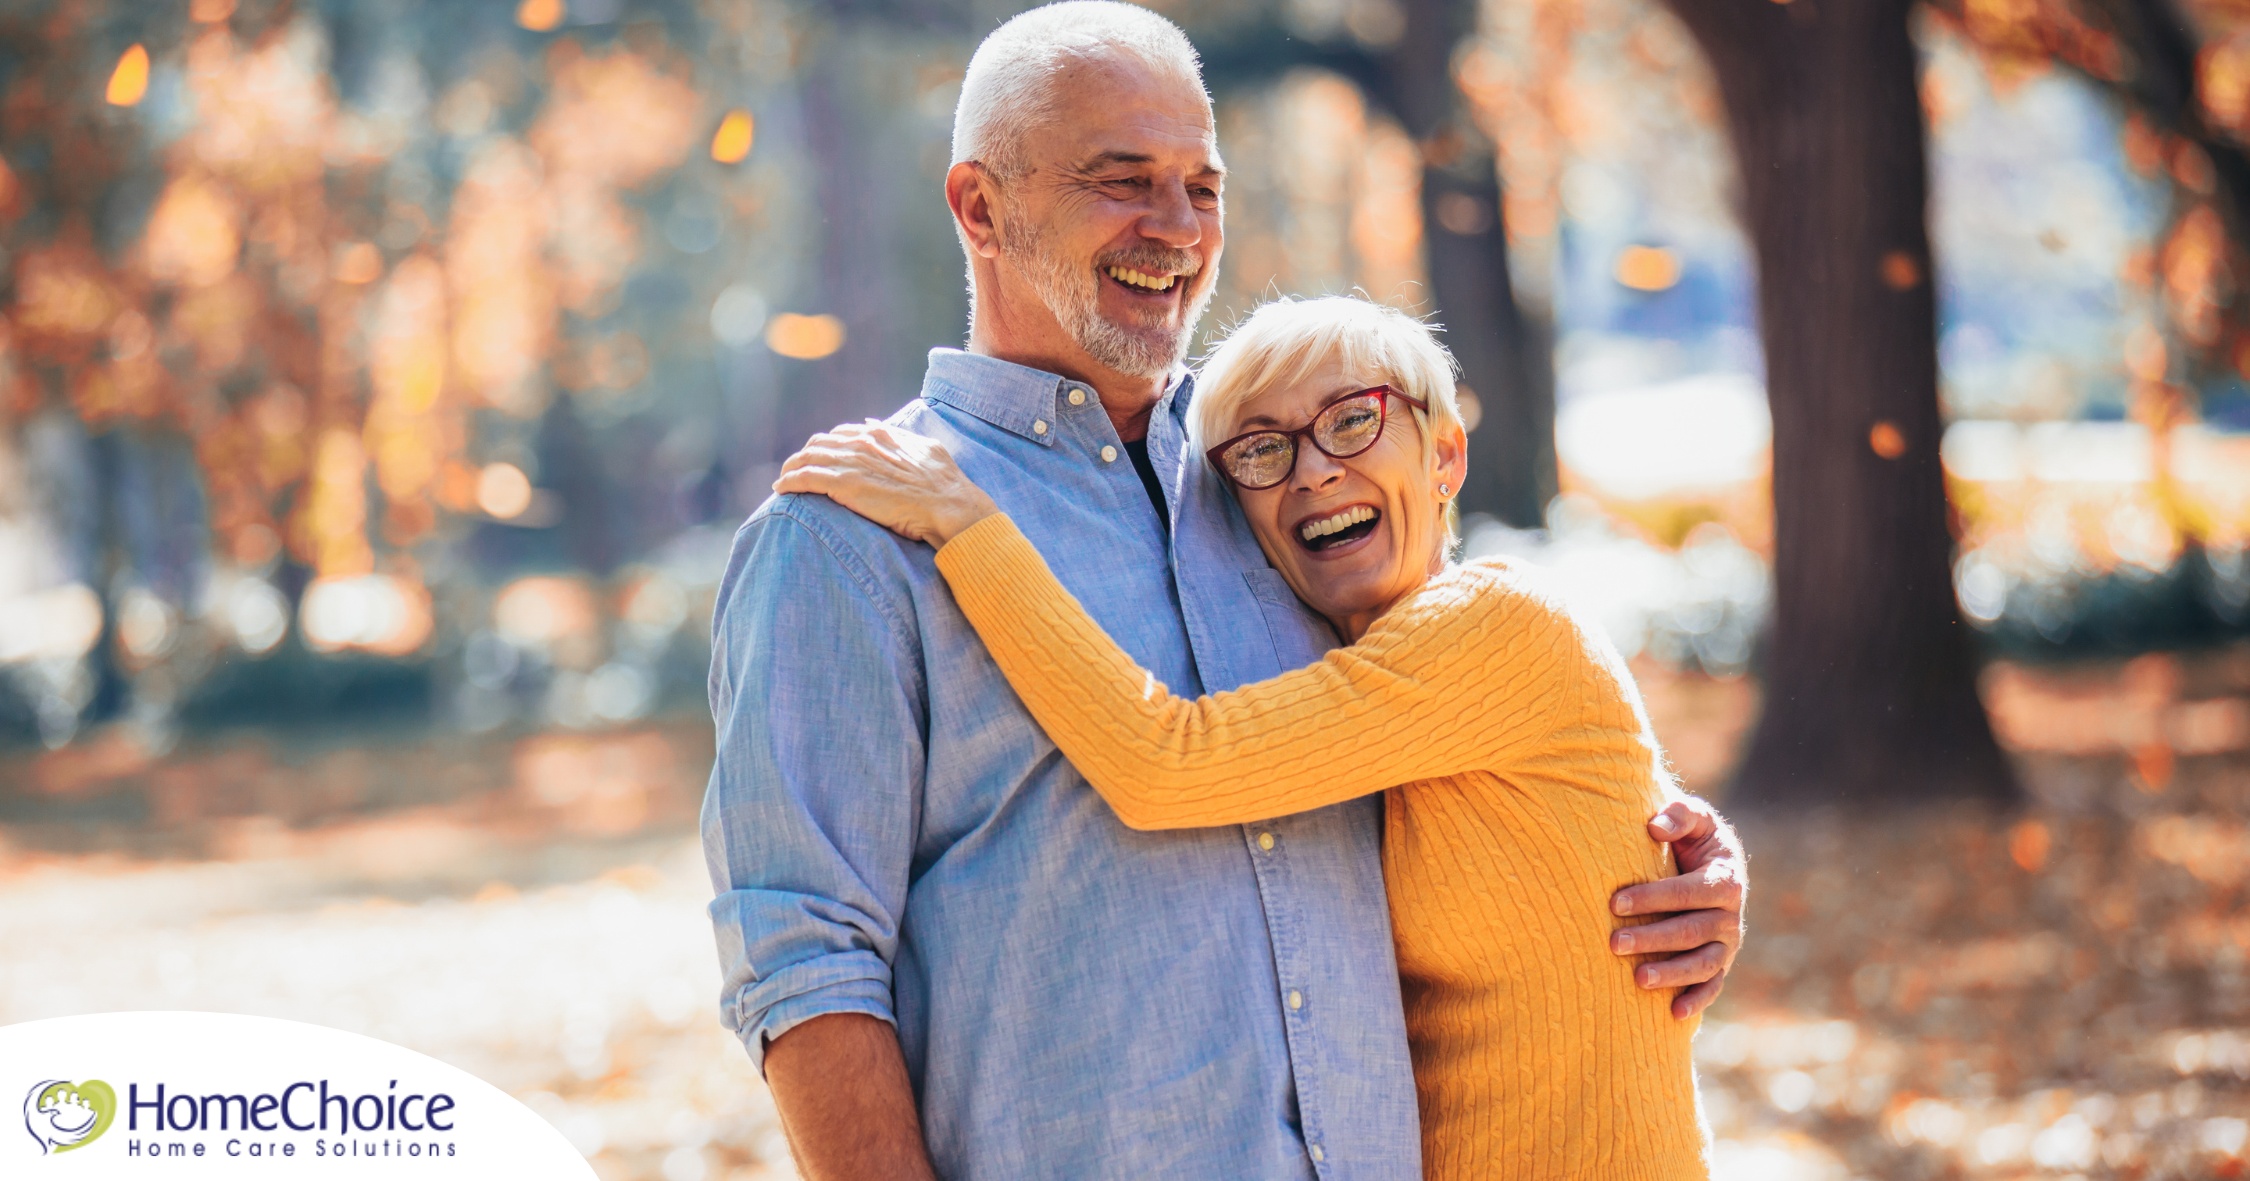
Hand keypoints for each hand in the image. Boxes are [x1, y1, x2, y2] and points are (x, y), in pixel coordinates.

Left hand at [774, 422, 1000, 546]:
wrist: (948, 505)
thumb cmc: (944, 484)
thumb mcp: (926, 449)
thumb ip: (899, 436)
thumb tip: (873, 424)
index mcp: (881, 434)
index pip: (843, 433)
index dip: (828, 445)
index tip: (821, 457)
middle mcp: (862, 442)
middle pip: (820, 443)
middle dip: (805, 455)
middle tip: (797, 469)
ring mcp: (851, 462)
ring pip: (807, 458)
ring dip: (791, 467)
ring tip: (784, 479)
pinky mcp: (843, 484)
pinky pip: (804, 478)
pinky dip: (789, 481)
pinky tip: (780, 488)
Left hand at [1609, 796, 1745, 1018]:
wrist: (1707, 861)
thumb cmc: (1691, 837)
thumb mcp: (1693, 817)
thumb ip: (1678, 815)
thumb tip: (1654, 827)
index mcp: (1725, 879)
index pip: (1688, 892)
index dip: (1653, 898)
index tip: (1615, 903)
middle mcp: (1730, 915)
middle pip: (1691, 931)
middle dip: (1652, 938)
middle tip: (1613, 943)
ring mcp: (1726, 943)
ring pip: (1702, 963)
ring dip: (1672, 974)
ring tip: (1637, 979)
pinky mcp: (1720, 963)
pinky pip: (1712, 985)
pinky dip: (1697, 1000)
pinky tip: (1673, 1014)